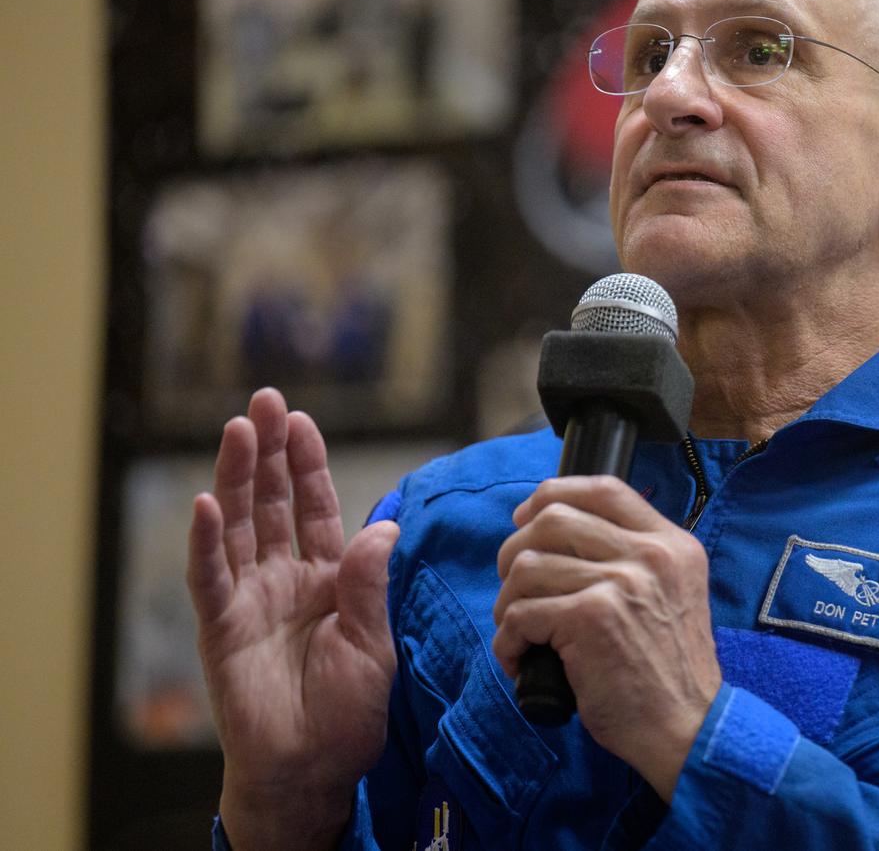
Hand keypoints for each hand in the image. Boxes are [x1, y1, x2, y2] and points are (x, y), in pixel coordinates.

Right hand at [186, 388, 398, 850]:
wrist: (312, 768)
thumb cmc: (349, 712)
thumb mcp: (376, 643)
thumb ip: (372, 586)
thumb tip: (383, 526)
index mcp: (326, 578)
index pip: (314, 508)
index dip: (307, 465)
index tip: (302, 421)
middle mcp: (284, 578)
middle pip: (272, 502)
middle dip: (269, 451)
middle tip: (264, 400)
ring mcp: (249, 598)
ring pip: (240, 525)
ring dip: (237, 477)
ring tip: (238, 429)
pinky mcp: (222, 627)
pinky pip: (211, 577)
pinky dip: (206, 540)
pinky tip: (206, 502)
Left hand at [491, 476, 720, 799]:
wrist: (688, 727)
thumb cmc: (669, 669)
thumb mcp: (672, 592)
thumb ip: (634, 557)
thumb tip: (559, 528)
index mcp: (672, 543)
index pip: (604, 488)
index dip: (554, 494)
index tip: (526, 517)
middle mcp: (651, 554)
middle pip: (553, 519)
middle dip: (515, 550)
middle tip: (514, 588)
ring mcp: (621, 583)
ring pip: (527, 567)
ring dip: (508, 603)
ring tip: (520, 633)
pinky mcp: (590, 619)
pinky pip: (521, 614)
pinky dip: (508, 641)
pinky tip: (521, 660)